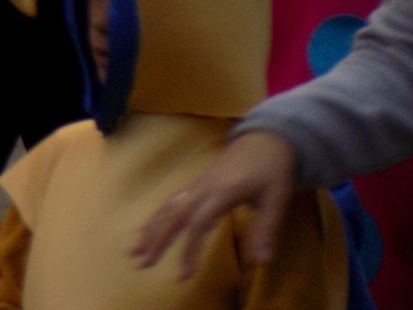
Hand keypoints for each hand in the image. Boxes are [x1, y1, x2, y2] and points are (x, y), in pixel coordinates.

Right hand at [133, 130, 296, 279]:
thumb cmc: (273, 169)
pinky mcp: (197, 182)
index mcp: (223, 192)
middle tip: (142, 263)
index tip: (184, 275)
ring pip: (169, 205)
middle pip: (175, 214)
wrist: (266, 137)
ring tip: (136, 250)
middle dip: (157, 239)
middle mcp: (204, 187)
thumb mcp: (276, 200)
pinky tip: (148, 228)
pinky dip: (157, 215)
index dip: (189, 250)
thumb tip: (260, 263)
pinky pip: (172, 199)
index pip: (199, 224)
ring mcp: (197, 183)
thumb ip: (265, 230)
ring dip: (151, 228)